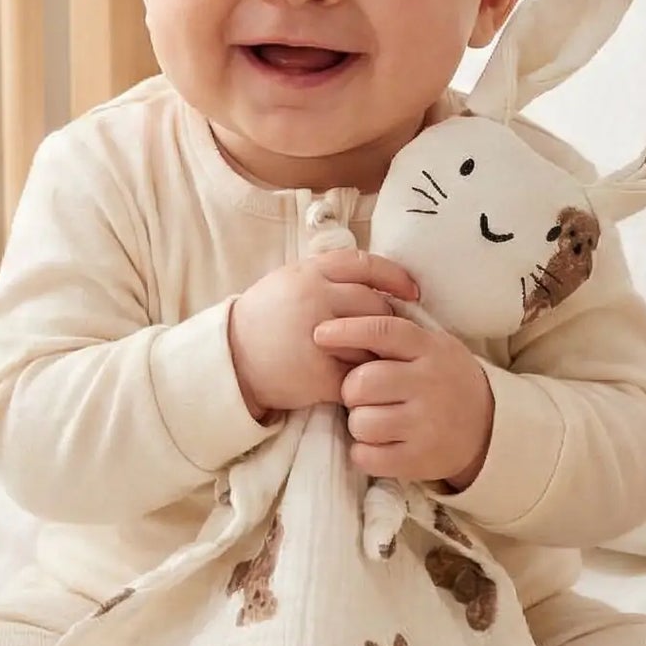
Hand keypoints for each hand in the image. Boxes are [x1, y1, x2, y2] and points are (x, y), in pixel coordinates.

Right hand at [228, 250, 420, 419]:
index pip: (367, 266)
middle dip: (388, 321)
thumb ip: (329, 275)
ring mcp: (318, 339)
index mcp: (310, 274)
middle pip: (376, 306)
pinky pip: (359, 375)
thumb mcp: (290, 281)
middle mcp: (315, 301)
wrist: (232, 360)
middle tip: (389, 334)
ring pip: (372, 343)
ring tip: (373, 357)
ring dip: (378, 352)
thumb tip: (379, 279)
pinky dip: (365, 379)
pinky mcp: (320, 375)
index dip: (396, 277)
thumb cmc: (265, 318)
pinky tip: (362, 380)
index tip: (413, 291)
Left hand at [311, 314, 493, 488]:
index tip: (320, 335)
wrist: (487, 428)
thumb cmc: (443, 379)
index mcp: (431, 349)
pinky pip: (366, 456)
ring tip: (376, 420)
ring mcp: (427, 424)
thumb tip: (342, 313)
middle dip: (351, 389)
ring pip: (360, 422)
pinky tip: (379, 444)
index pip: (384, 331)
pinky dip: (364, 452)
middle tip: (361, 394)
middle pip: (362, 382)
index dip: (347, 330)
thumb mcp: (431, 347)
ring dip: (358, 423)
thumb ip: (395, 335)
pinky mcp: (419, 459)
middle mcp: (431, 384)